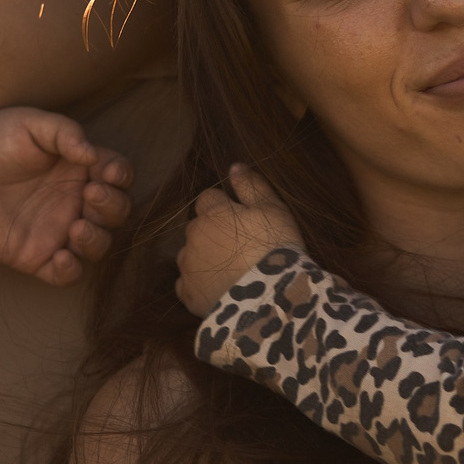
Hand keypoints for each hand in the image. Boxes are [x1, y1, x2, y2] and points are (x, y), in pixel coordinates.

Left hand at [0, 108, 133, 283]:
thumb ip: (66, 133)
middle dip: (113, 205)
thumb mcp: (30, 124)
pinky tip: (59, 255)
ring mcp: (57, 230)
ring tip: (76, 227)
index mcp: (79, 168)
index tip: (105, 172)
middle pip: (117, 211)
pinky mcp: (35, 256)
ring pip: (99, 245)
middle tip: (88, 194)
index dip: (120, 175)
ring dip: (97, 239)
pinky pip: (67, 274)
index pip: (118, 175)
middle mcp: (74, 200)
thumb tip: (93, 156)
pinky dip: (71, 270)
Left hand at [175, 166, 303, 316]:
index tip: (242, 220)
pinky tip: (219, 288)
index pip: (207, 199)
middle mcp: (193, 236)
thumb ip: (251, 185)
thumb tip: (234, 166)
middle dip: (212, 232)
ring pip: (190, 255)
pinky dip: (199, 284)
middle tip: (240, 246)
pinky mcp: (188, 294)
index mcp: (212, 213)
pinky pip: (187, 284)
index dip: (224, 207)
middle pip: (197, 227)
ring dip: (204, 257)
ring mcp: (188, 266)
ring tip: (230, 270)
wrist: (270, 297)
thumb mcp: (273, 209)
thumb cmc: (275, 247)